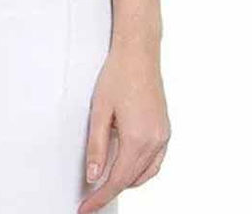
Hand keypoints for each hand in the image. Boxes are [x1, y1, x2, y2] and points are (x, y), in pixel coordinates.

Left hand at [77, 45, 170, 212]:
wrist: (139, 52)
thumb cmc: (118, 74)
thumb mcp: (99, 110)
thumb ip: (96, 146)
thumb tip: (93, 175)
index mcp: (138, 138)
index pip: (116, 180)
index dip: (99, 197)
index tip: (86, 208)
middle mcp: (155, 140)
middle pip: (130, 179)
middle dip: (109, 191)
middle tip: (90, 198)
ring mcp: (163, 135)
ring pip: (145, 173)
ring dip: (125, 181)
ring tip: (104, 183)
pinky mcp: (165, 129)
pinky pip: (154, 162)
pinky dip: (140, 170)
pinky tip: (126, 166)